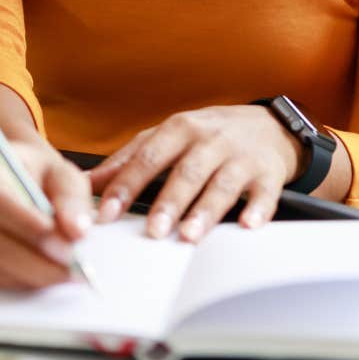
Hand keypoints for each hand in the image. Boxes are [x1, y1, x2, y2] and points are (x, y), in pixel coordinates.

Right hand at [0, 139, 93, 289]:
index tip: (66, 245)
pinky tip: (44, 269)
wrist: (5, 175)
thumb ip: (70, 198)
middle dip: (40, 264)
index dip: (27, 226)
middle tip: (78, 269)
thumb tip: (78, 231)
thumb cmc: (34, 172)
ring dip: (36, 276)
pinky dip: (24, 279)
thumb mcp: (59, 171)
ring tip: (68, 271)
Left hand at [85, 105, 300, 241]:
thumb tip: (89, 181)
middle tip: (152, 230)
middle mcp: (209, 140)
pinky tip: (247, 225)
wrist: (269, 124)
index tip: (108, 212)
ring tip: (189, 235)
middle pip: (185, 172)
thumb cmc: (209, 134)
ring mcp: (241, 157)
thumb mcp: (167, 136)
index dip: (126, 185)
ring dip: (205, 211)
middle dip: (168, 202)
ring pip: (221, 185)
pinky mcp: (269, 174)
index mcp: (179, 129)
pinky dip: (257, 210)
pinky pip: (264, 193)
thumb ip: (128, 158)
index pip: (147, 158)